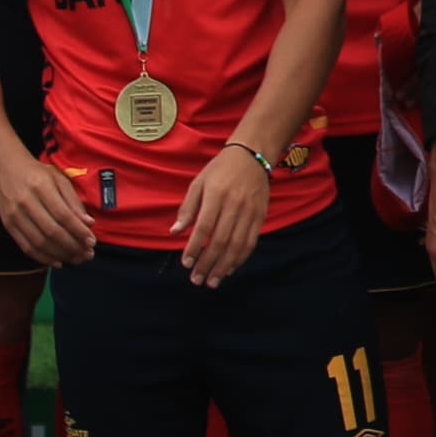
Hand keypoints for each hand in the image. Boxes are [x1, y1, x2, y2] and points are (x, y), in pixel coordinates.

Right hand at [0, 150, 97, 264]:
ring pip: (39, 242)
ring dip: (60, 255)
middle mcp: (25, 202)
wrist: (5, 169)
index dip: (79, 231)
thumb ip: (73, 201)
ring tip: (76, 259)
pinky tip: (57, 261)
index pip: (63, 215)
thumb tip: (89, 223)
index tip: (92, 241)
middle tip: (87, 254)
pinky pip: (26, 246)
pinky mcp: (8, 225)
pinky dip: (42, 257)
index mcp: (41, 187)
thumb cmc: (37, 173)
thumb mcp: (59, 179)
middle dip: (72, 246)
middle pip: (51, 231)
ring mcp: (14, 215)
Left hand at [172, 142, 270, 286]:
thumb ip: (187, 208)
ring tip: (213, 281)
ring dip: (224, 266)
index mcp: (216, 195)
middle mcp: (235, 205)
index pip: (204, 227)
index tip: (186, 263)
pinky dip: (241, 258)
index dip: (195, 247)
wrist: (252, 155)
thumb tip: (175, 233)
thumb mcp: (198, 183)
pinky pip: (251, 241)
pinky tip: (230, 268)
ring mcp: (250, 211)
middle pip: (221, 240)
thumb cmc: (220, 169)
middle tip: (197, 279)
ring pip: (237, 245)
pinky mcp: (260, 216)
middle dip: (208, 263)